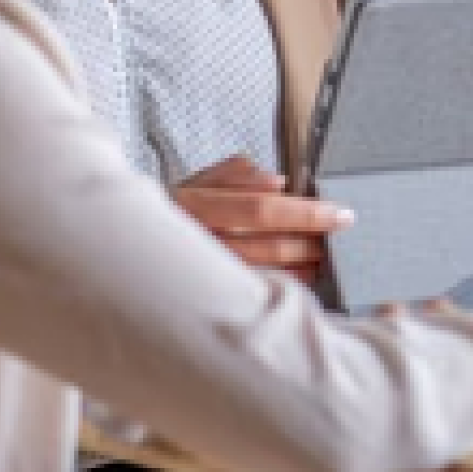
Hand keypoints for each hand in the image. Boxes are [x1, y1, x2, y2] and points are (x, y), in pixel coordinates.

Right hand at [173, 155, 353, 282]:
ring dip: (299, 268)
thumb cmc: (180, 210)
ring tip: (322, 259)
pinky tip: (299, 280)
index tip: (341, 215)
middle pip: (266, 246)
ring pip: (261, 275)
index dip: (305, 213)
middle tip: (336, 239)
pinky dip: (279, 287)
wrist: (131, 246)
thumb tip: (277, 181)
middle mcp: (198, 242)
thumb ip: (234, 173)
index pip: (262, 210)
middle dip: (308, 243)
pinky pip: (251, 294)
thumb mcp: (200, 181)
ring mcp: (201, 275)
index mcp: (198, 206)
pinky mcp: (204, 297)